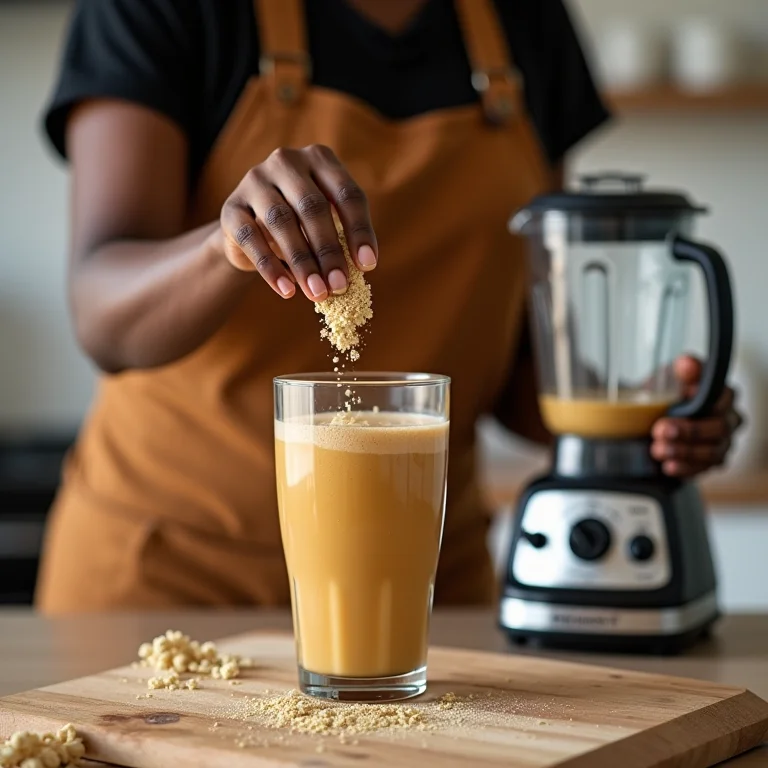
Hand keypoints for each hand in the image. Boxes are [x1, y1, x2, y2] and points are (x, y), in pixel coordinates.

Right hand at [219, 145, 377, 300]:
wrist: (249, 231)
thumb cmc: (300, 226)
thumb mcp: (324, 224)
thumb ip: (341, 238)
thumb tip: (360, 270)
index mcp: (319, 159)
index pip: (347, 194)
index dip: (359, 231)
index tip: (367, 265)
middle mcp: (286, 161)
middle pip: (313, 207)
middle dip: (329, 251)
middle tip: (340, 286)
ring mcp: (255, 180)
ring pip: (282, 221)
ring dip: (302, 262)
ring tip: (317, 293)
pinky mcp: (231, 207)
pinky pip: (252, 238)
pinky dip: (271, 268)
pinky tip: (287, 291)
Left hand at [651, 355, 743, 476]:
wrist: (651, 418)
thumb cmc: (667, 393)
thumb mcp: (669, 376)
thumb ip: (681, 369)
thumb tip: (686, 363)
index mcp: (723, 395)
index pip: (723, 399)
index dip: (701, 401)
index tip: (680, 399)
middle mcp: (729, 419)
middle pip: (719, 429)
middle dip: (689, 431)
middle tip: (660, 430)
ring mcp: (723, 443)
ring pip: (713, 452)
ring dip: (684, 452)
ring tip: (658, 449)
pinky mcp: (711, 462)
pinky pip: (704, 469)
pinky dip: (685, 468)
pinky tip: (668, 466)